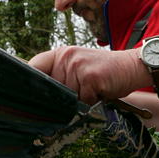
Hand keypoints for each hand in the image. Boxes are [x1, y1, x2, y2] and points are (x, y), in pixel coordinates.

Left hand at [29, 46, 144, 103]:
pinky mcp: (90, 76)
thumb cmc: (103, 74)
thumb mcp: (77, 69)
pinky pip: (83, 101)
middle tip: (80, 94)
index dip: (29, 84)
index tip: (26, 95)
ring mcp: (77, 65)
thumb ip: (60, 79)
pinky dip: (92, 102)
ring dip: (80, 102)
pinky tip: (101, 92)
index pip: (33, 67)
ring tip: (93, 91)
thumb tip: (38, 100)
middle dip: (61, 100)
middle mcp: (66, 57)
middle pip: (50, 91)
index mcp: (60, 55)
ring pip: (67, 99)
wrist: (131, 67)